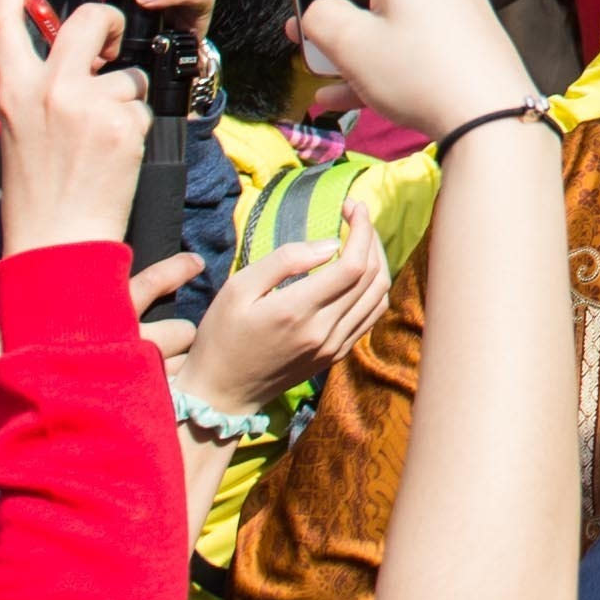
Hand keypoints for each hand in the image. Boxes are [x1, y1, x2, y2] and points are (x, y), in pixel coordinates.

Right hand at [0, 0, 159, 256]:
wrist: (57, 240)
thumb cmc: (40, 190)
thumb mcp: (20, 128)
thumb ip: (42, 88)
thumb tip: (81, 59)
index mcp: (13, 89)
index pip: (5, 20)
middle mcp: (49, 88)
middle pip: (90, 19)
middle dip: (109, 24)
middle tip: (113, 46)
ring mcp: (87, 102)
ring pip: (129, 74)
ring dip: (127, 99)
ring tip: (104, 140)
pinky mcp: (122, 122)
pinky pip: (142, 107)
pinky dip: (136, 128)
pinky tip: (117, 156)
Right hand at [180, 217, 393, 414]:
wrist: (221, 393)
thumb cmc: (222, 335)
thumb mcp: (238, 288)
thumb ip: (284, 261)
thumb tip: (329, 245)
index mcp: (297, 311)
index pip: (354, 265)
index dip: (361, 230)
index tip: (352, 206)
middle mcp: (324, 331)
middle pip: (372, 277)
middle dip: (370, 238)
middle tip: (355, 216)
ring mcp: (334, 347)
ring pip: (378, 297)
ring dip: (377, 261)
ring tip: (360, 239)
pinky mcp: (336, 355)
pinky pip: (371, 317)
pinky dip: (374, 288)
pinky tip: (359, 273)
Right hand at [293, 0, 540, 134]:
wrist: (491, 118)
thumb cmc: (421, 70)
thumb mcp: (350, 45)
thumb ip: (320, 20)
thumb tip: (316, 16)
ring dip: (351, 19)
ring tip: (312, 50)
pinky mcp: (458, 31)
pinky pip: (407, 32)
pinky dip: (375, 54)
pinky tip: (338, 96)